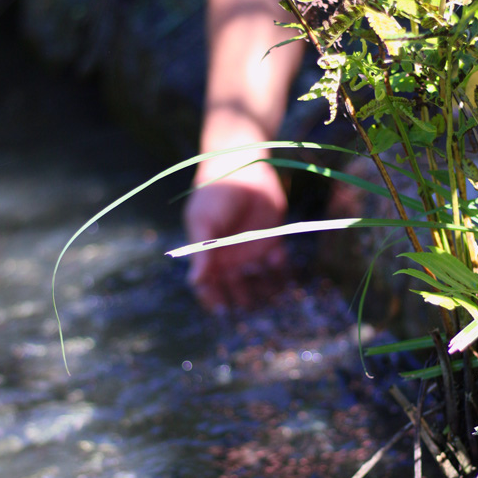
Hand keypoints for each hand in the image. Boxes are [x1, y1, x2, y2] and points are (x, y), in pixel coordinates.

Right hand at [184, 156, 287, 309]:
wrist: (243, 165)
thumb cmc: (215, 194)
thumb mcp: (203, 222)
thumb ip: (201, 252)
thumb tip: (194, 282)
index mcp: (209, 255)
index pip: (209, 286)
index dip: (213, 300)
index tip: (222, 312)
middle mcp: (230, 256)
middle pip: (235, 288)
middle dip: (242, 301)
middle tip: (251, 312)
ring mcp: (251, 249)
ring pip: (259, 281)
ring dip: (264, 292)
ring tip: (271, 299)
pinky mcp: (273, 240)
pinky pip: (279, 265)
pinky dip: (282, 274)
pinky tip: (283, 275)